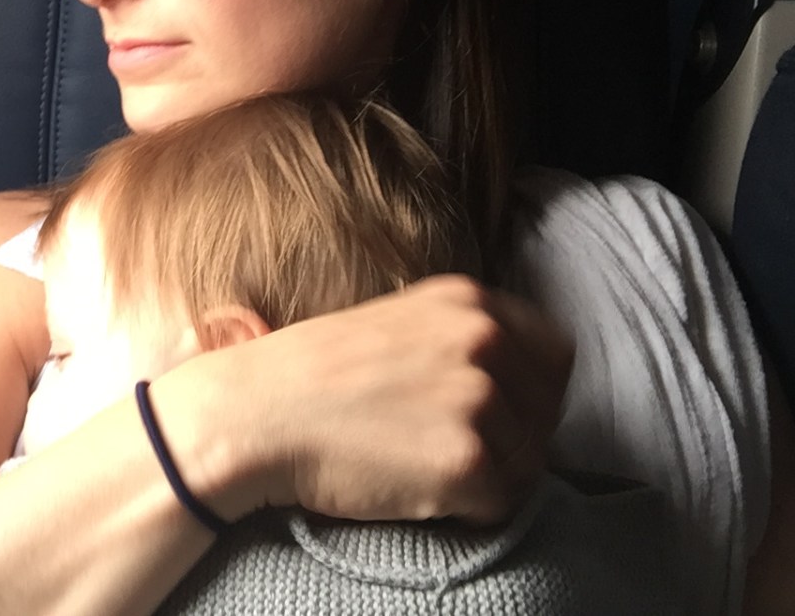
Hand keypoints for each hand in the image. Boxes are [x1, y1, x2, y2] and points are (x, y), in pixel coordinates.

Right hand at [200, 275, 572, 525]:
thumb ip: (459, 336)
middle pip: (546, 411)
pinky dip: (467, 510)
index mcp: (468, 302)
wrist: (257, 414)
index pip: (555, 352)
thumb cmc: (313, 374)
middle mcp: (483, 341)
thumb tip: (516, 380)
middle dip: (514, 438)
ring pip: (529, 461)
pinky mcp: (468, 461)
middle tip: (450, 448)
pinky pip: (501, 503)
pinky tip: (417, 490)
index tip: (503, 413)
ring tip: (422, 466)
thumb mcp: (396, 321)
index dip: (534, 390)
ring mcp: (478, 400)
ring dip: (489, 475)